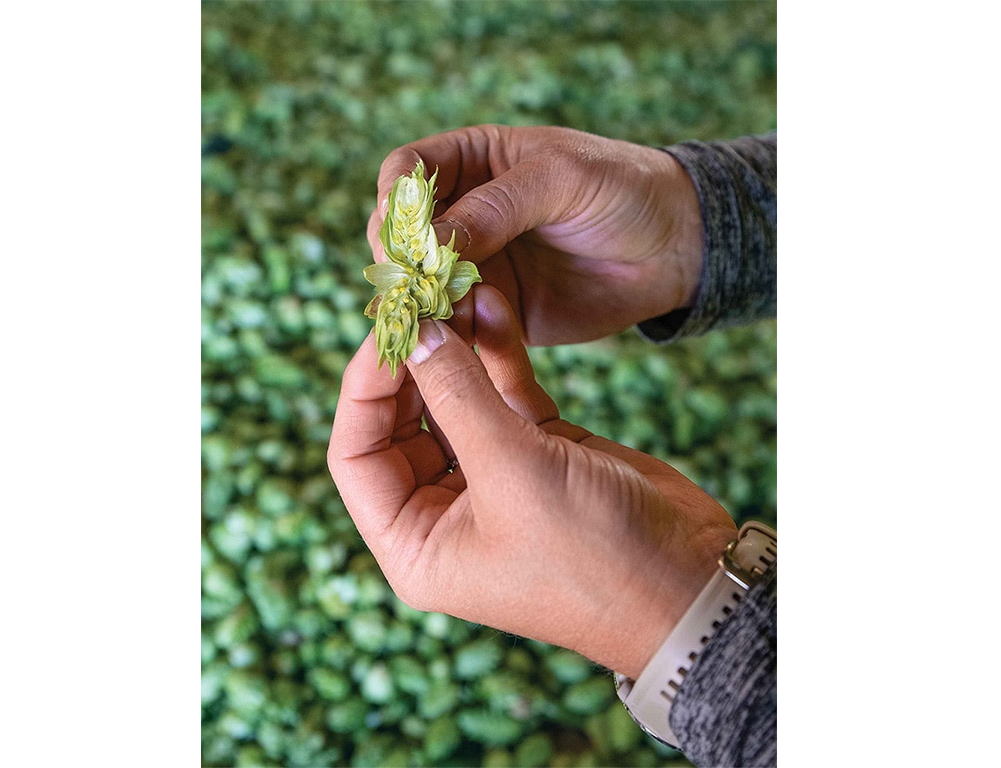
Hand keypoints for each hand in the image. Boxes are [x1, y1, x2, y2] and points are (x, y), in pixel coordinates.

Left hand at [328, 285, 734, 677]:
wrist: (689, 580)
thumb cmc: (592, 555)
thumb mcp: (513, 473)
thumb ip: (459, 396)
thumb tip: (417, 333)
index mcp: (415, 542)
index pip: (356, 455)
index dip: (363, 388)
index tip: (389, 329)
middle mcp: (444, 511)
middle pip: (402, 420)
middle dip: (412, 359)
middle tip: (421, 297)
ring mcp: (493, 478)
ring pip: (455, 399)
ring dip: (456, 345)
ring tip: (457, 286)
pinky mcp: (537, 451)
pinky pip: (502, 393)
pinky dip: (498, 353)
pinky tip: (492, 304)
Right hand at [367, 125, 703, 345]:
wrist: (674, 248)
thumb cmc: (621, 189)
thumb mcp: (560, 178)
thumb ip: (494, 207)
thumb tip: (426, 245)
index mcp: (471, 162)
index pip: (403, 173)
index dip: (393, 202)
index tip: (402, 234)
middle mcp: (463, 215)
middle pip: (400, 238)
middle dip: (402, 262)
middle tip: (418, 285)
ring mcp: (477, 266)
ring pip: (422, 288)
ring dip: (423, 305)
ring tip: (438, 320)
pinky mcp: (497, 313)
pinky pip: (460, 327)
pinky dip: (454, 337)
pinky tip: (463, 341)